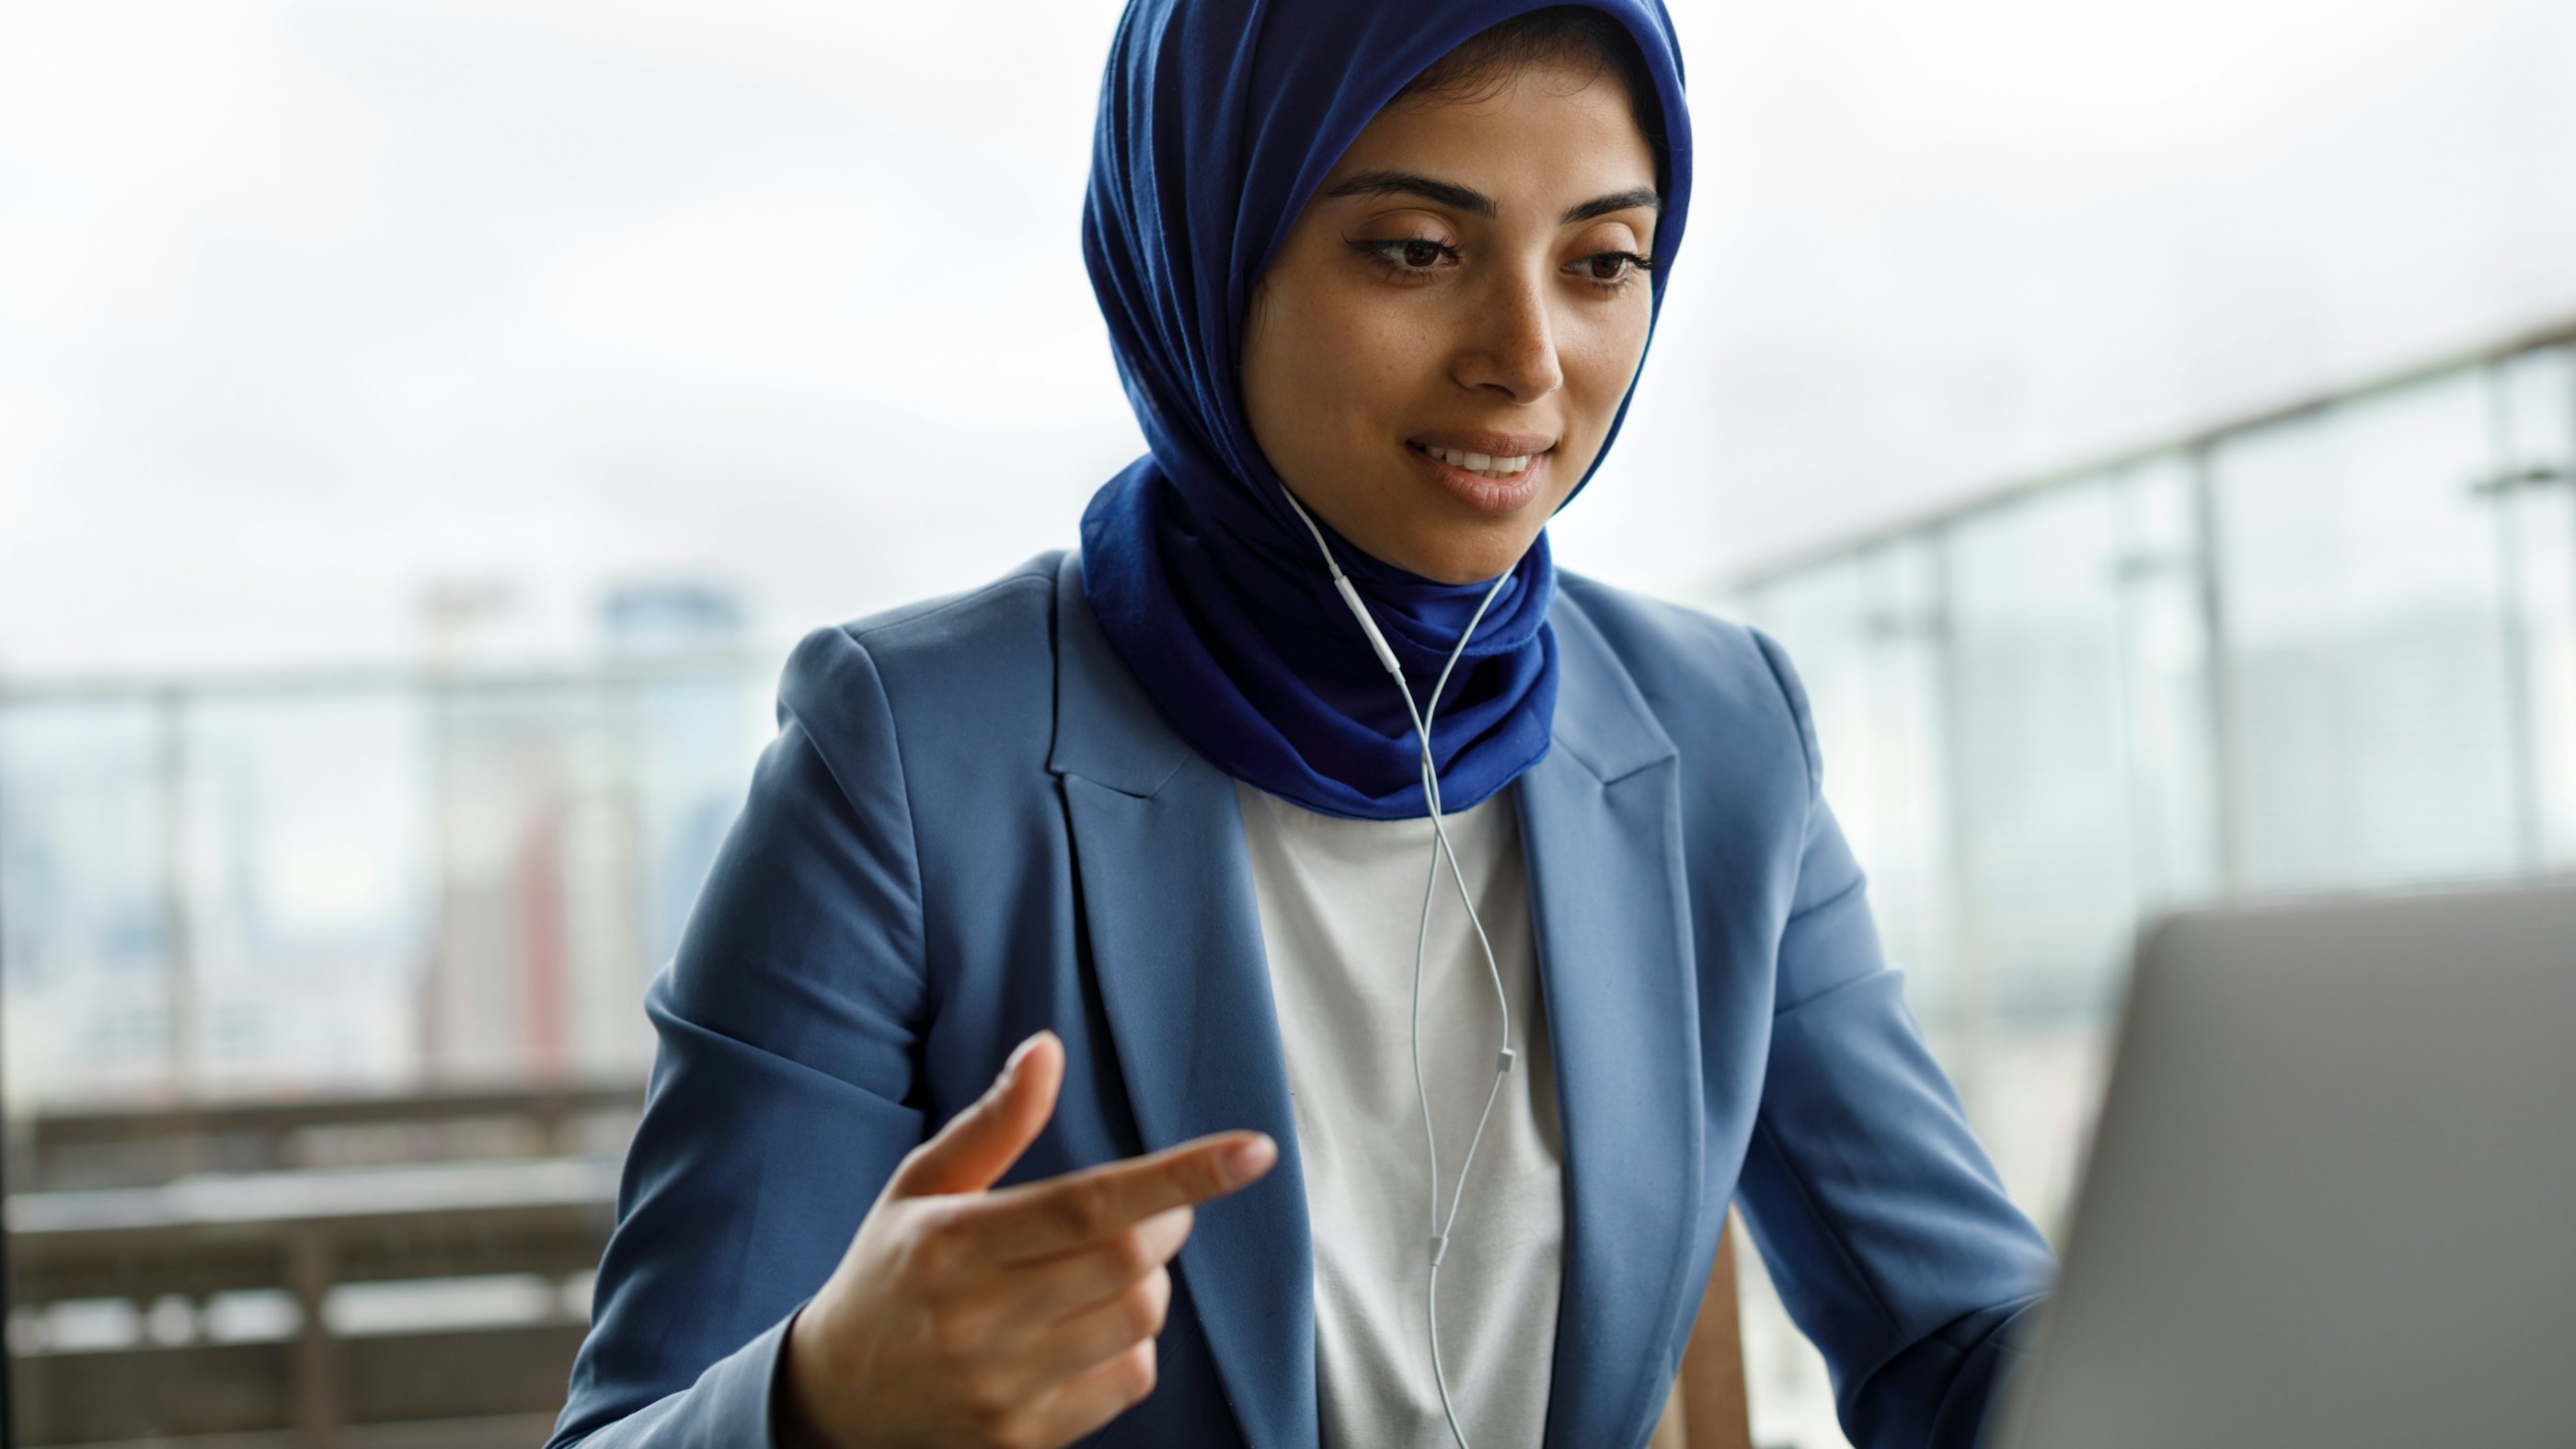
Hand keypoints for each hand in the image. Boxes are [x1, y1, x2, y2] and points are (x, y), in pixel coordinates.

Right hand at [774, 1030, 1278, 1448]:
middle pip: (1130, 1262)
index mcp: (951, 1243)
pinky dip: (1133, 1344)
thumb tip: (1047, 1049)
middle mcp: (975, 1320)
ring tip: (1102, 1271)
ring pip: (1140, 1319)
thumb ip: (994, 1123)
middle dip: (1164, 1222)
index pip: (1089, 1202)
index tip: (1255, 1151)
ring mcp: (1001, 1389)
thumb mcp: (922, 1186)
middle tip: (1147, 1211)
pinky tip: (1087, 1330)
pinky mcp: (1022, 1441)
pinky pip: (1130, 1379)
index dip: (1182, 1175)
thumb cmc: (891, 1271)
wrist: (835, 1398)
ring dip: (1149, 1282)